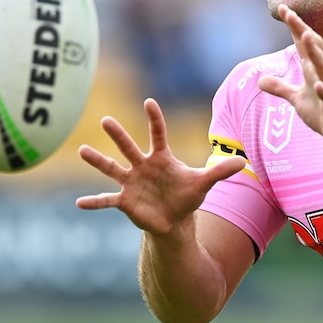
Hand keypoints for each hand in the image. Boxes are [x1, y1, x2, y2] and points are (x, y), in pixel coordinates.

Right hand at [76, 98, 245, 234]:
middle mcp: (142, 166)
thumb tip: (244, 161)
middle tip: (105, 120)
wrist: (174, 220)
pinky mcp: (125, 201)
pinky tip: (79, 203)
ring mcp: (131, 182)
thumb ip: (220, 171)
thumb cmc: (186, 196)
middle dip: (118, 135)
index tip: (149, 102)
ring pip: (112, 168)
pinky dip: (94, 202)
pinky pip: (107, 200)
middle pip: (128, 147)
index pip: (158, 134)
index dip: (155, 119)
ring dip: (97, 160)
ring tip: (81, 151)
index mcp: (161, 157)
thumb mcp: (203, 183)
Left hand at [257, 4, 322, 153]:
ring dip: (316, 53)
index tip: (283, 8)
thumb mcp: (298, 99)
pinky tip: (319, 85)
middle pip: (314, 49)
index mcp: (315, 71)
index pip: (303, 45)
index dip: (294, 28)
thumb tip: (260, 80)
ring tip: (307, 36)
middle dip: (303, 31)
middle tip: (290, 13)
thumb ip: (281, 88)